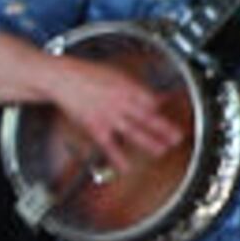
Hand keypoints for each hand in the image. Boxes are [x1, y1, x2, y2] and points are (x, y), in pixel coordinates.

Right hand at [54, 57, 189, 163]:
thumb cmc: (85, 74)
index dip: (160, 107)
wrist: (62, 79)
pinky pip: (110, 146)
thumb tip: (150, 94)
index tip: (166, 113)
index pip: (150, 100)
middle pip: (148, 117)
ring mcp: (109, 116)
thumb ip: (133, 85)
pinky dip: (118, 158)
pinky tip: (126, 168)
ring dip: (150, 142)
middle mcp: (121, 102)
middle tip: (177, 137)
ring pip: (134, 132)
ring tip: (162, 151)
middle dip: (164, 128)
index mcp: (127, 87)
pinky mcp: (96, 127)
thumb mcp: (114, 72)